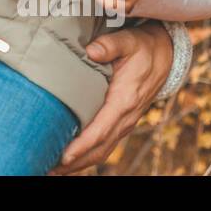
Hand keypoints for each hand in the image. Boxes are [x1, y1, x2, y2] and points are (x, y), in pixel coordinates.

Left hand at [49, 20, 172, 174]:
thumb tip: (91, 50)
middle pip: (99, 149)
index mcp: (124, 100)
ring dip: (79, 163)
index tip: (63, 156)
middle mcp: (125, 117)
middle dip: (74, 162)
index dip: (82, 145)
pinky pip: (104, 144)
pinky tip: (68, 159)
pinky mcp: (120, 122)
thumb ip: (110, 45)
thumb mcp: (129, 41)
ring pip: (101, 150)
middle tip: (46, 168)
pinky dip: (87, 155)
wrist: (165, 55)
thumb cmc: (142, 47)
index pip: (101, 130)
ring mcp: (124, 122)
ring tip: (52, 169)